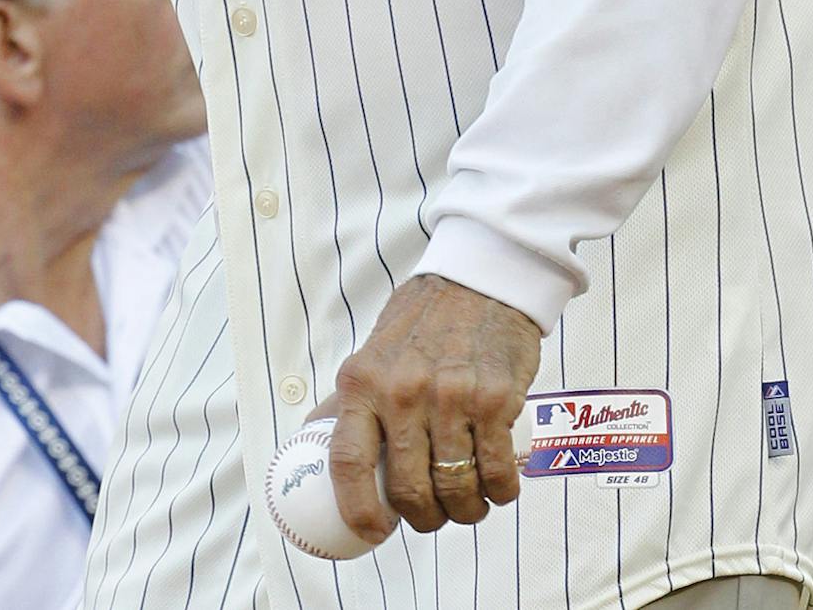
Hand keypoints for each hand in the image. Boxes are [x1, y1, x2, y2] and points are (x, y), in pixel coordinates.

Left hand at [319, 275, 540, 546]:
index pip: (346, 461)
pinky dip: (501, 492)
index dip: (357, 509)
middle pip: (409, 489)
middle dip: (425, 519)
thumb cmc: (424, 323)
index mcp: (363, 382)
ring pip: (456, 489)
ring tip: (470, 503)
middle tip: (433, 515)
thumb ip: (350, 401)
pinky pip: (497, 472)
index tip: (372, 531)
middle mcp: (402, 391)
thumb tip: (311, 441)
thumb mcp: (373, 353)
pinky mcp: (493, 400)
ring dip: (466, 511)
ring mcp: (449, 397)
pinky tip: (499, 486)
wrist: (480, 280)